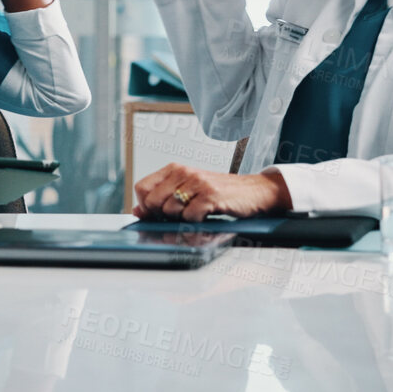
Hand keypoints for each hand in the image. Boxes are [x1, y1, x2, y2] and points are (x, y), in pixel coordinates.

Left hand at [132, 163, 290, 220]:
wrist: (254, 191)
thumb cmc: (220, 192)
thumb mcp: (189, 190)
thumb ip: (163, 198)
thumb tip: (138, 211)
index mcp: (174, 169)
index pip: (142, 188)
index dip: (145, 205)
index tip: (157, 213)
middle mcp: (184, 172)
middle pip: (153, 201)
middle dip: (162, 215)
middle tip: (181, 216)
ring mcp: (197, 183)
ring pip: (170, 210)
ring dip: (181, 219)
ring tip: (197, 214)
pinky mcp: (211, 195)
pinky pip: (190, 216)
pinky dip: (196, 222)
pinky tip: (207, 216)